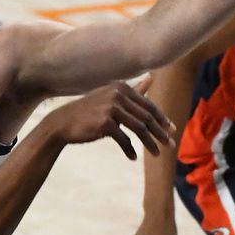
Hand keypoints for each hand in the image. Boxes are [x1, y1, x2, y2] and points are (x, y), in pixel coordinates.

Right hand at [43, 79, 175, 160]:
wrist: (62, 123)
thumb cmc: (89, 111)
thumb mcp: (112, 98)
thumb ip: (134, 90)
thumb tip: (152, 77)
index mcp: (122, 87)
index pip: (148, 105)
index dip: (162, 119)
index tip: (172, 131)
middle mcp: (118, 95)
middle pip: (146, 117)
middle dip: (160, 133)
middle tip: (170, 145)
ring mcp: (111, 108)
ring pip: (139, 128)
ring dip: (150, 143)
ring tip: (157, 154)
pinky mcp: (105, 123)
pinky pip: (123, 139)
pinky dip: (129, 150)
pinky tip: (132, 158)